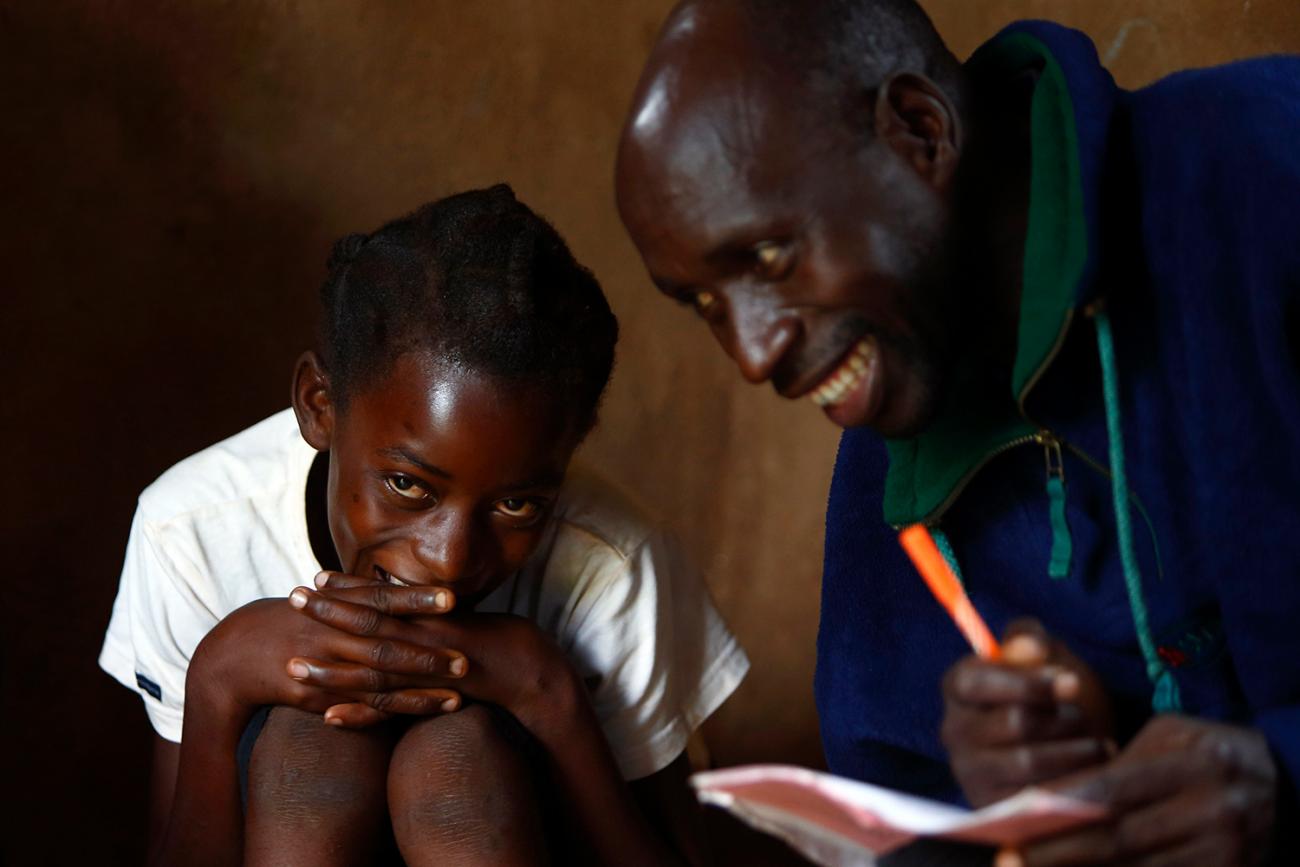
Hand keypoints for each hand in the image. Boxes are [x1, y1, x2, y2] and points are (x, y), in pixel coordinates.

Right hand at [189, 585, 462, 725]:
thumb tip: (396, 584)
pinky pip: (356, 709)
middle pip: (384, 645)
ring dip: (417, 690)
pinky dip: (387, 713)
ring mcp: (321, 669)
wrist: (229, 656)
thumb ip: (357, 593)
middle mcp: (329, 637)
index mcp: (333, 607)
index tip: (453, 598)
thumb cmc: (286, 621)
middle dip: (427, 652)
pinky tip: (416, 716)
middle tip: (466, 659)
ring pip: (375, 682)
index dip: (417, 598)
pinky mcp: (314, 698)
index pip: (381, 600)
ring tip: (457, 695)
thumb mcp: (319, 600)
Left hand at [291, 572, 579, 731]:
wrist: (533, 670)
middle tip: (292, 598)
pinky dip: (361, 715)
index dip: (348, 589)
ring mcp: (430, 667)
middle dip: (329, 612)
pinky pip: (393, 708)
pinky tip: (329, 719)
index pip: (382, 599)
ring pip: (373, 667)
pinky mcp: (436, 695)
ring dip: (331, 667)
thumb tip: (405, 605)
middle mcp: (427, 637)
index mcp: (431, 617)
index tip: (317, 577)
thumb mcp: (461, 622)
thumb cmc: (499, 643)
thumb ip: (431, 616)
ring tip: (292, 665)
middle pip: (370, 624)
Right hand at [941, 619, 1113, 806]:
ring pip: (1029, 760)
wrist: (1066, 752)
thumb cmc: (1052, 697)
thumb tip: (1030, 647)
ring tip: (1096, 745)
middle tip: (1085, 719)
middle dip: (1063, 719)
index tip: (1071, 682)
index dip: (1028, 682)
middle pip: (1014, 722)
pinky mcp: (992, 807)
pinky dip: (1073, 782)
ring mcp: (970, 772)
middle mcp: (954, 730)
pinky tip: (1092, 772)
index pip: (977, 681)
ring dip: (1075, 751)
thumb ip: (1031, 640)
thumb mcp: (1045, 658)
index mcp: (958, 686)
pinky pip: (1037, 797)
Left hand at [1001, 715, 1277, 865]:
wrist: (1284, 787)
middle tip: (1011, 855)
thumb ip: (1119, 764)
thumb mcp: (1172, 739)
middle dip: (1058, 849)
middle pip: (1118, 839)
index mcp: (1195, 764)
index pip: (1114, 790)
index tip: (1016, 816)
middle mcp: (1213, 811)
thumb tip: (1056, 797)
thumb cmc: (1210, 754)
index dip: (1061, 808)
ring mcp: (1223, 852)